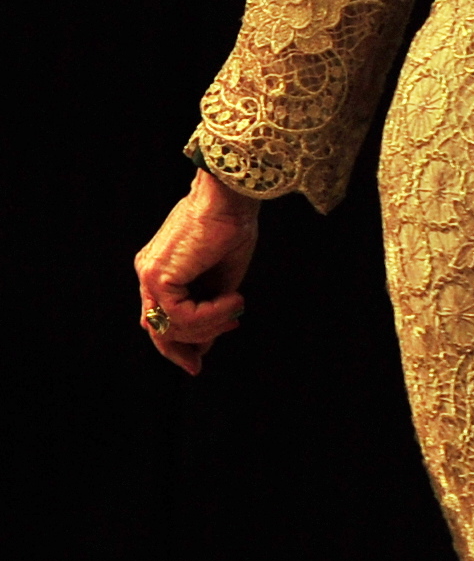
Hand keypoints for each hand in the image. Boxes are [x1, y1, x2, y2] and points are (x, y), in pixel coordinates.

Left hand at [134, 171, 262, 373]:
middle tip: (216, 348)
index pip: (160, 318)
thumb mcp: (223, 278)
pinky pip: (183, 316)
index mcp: (162, 271)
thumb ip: (210, 307)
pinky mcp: (158, 275)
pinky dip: (212, 315)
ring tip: (237, 308)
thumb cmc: (234, 227)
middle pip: (157, 329)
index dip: (176, 345)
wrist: (231, 198)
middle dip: (183, 349)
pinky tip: (234, 300)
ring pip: (172, 327)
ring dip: (210, 327)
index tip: (198, 362)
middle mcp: (149, 273)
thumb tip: (206, 343)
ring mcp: (149, 274)